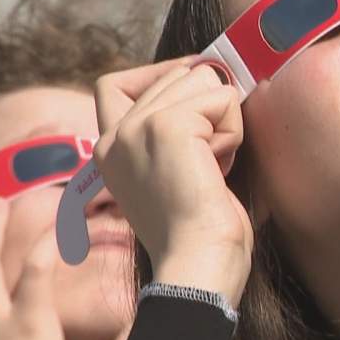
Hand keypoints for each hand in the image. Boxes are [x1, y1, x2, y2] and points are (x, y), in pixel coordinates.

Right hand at [93, 57, 251, 305]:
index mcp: (107, 149)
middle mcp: (114, 135)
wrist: (198, 266)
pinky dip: (233, 131)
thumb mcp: (171, 172)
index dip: (158, 77)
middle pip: (175, 73)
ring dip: (223, 121)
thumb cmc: (201, 231)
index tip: (191, 104)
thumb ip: (170, 130)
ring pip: (201, 78)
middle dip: (207, 108)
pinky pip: (222, 98)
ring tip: (211, 167)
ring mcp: (137, 127)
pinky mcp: (167, 126)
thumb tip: (205, 74)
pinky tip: (218, 170)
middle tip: (207, 161)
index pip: (115, 83)